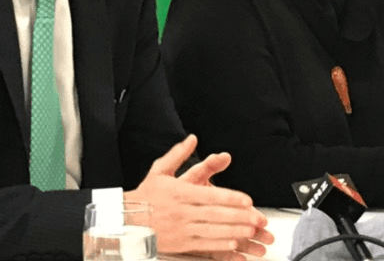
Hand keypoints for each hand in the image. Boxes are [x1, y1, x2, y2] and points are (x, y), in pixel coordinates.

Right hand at [125, 135, 273, 257]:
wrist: (126, 220)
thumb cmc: (146, 195)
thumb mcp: (159, 170)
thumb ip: (178, 154)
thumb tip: (191, 139)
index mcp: (179, 192)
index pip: (210, 195)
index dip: (231, 198)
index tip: (247, 200)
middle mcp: (181, 211)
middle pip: (215, 214)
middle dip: (239, 217)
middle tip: (258, 219)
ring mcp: (181, 229)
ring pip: (212, 231)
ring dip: (234, 232)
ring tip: (251, 231)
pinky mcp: (180, 243)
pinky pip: (203, 245)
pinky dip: (219, 246)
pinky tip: (232, 244)